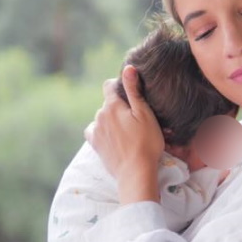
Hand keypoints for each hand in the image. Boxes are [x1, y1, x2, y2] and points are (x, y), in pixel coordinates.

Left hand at [88, 65, 163, 203]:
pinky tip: (116, 139)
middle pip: (108, 103)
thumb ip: (134, 90)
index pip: (109, 85)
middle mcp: (99, 115)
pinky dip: (104, 132)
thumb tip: (127, 68)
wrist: (135, 172)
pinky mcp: (94, 144)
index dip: (120, 86)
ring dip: (112, 120)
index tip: (131, 96)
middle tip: (135, 119)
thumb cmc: (146, 143)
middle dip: (118, 107)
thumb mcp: (145, 114)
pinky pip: (96, 131)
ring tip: (128, 133)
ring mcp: (95, 130)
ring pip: (103, 118)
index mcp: (112, 105)